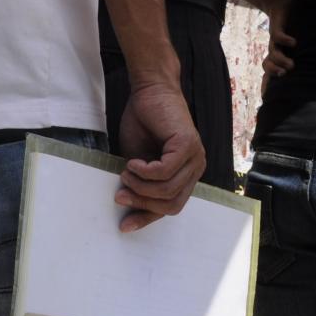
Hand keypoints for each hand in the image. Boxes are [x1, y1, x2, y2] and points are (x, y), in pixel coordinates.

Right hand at [114, 79, 206, 232]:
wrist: (149, 90)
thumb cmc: (143, 122)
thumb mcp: (137, 161)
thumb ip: (139, 183)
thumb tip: (126, 205)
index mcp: (185, 174)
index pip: (171, 206)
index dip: (147, 217)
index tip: (125, 225)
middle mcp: (195, 168)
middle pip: (172, 204)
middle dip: (143, 204)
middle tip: (121, 195)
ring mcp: (195, 157)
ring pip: (168, 190)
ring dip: (141, 186)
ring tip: (126, 173)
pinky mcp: (188, 146)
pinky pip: (165, 172)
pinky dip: (145, 172)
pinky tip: (134, 163)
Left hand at [261, 5, 295, 93]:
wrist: (282, 5)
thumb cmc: (293, 27)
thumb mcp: (298, 45)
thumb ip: (304, 56)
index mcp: (278, 57)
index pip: (270, 73)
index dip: (268, 84)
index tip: (267, 97)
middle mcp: (275, 50)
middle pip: (267, 66)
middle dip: (274, 72)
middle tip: (284, 76)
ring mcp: (275, 40)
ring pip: (272, 54)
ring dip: (280, 60)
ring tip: (291, 65)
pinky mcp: (276, 27)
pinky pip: (278, 36)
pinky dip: (285, 40)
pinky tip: (293, 43)